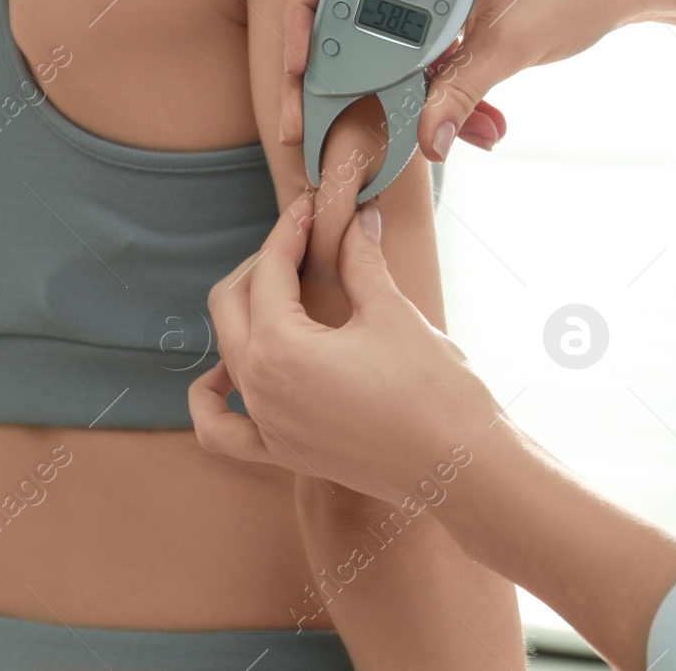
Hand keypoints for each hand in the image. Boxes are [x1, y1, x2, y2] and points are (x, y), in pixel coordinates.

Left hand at [189, 193, 499, 503]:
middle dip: (264, 264)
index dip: (291, 230)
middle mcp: (260, 388)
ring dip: (246, 314)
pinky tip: (229, 375)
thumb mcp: (392, 313)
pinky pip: (222, 430)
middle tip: (304, 241)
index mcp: (280, 348)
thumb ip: (361, 262)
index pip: (270, 271)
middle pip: (232, 305)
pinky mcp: (283, 453)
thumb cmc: (433, 388)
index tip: (313, 207)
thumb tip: (357, 218)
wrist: (461, 467)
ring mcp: (267, 426)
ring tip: (282, 291)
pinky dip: (214, 398)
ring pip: (227, 354)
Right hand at [278, 0, 632, 160]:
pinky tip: (475, 127)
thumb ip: (461, 95)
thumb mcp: (511, 46)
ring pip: (395, 49)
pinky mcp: (460, 18)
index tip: (297, 69)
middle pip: (353, 20)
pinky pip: (431, 59)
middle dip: (347, 80)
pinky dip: (443, 93)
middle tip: (319, 123)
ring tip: (433, 138)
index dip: (300, 19)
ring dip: (406, 97)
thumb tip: (426, 144)